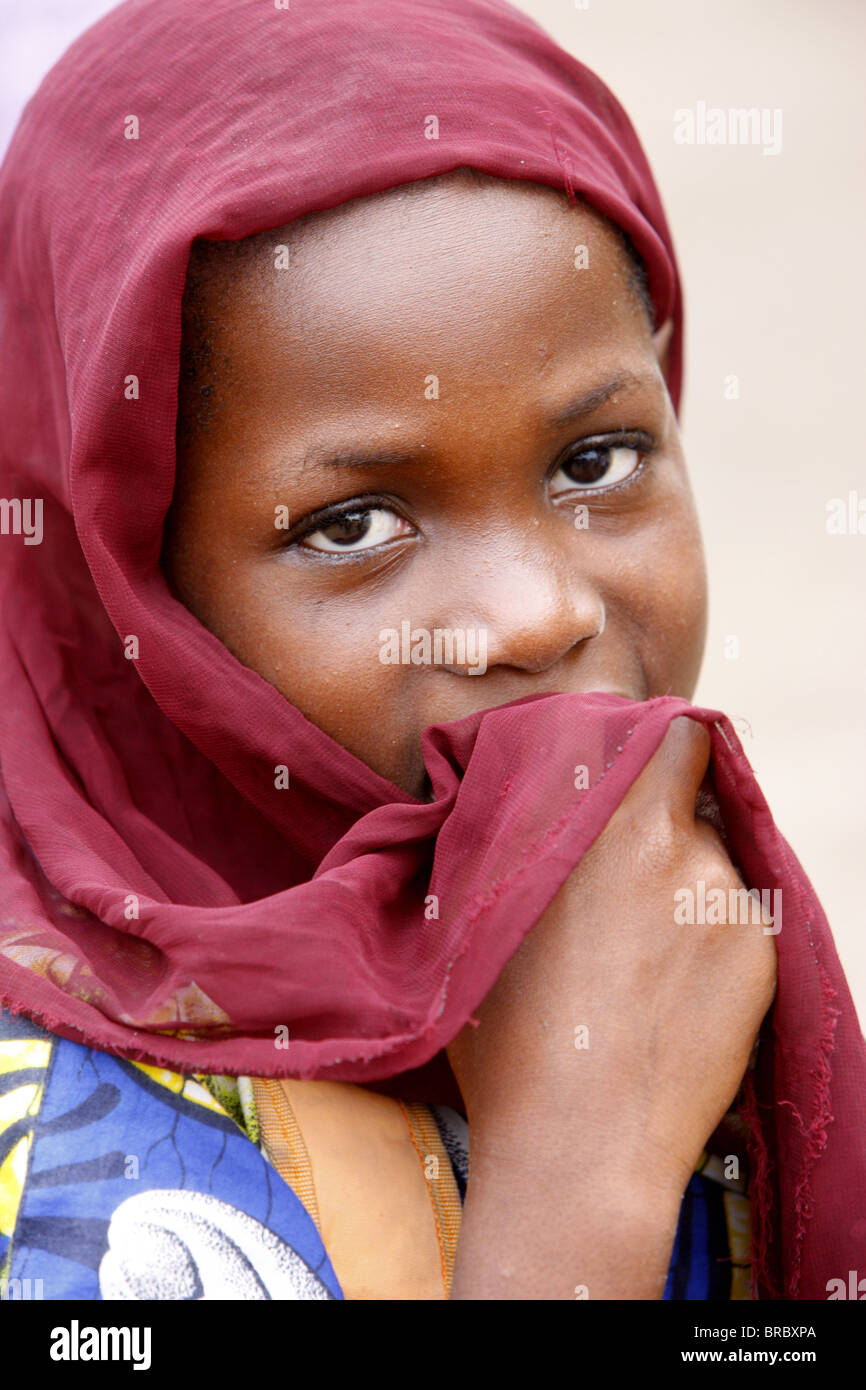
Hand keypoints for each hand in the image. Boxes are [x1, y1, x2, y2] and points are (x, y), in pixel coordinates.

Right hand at [446, 717, 776, 1297]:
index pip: (670, 734)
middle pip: (696, 795)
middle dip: (669, 817)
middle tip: (632, 872)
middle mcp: (673, 844)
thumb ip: (505, 835)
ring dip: (684, 886)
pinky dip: (711, 942)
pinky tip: (669, 996)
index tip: (637, 770)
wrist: (579, 1140)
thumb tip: (507, 790)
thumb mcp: (476, 913)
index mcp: (601, 821)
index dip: (658, 747)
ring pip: (714, 864)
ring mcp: (724, 898)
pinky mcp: (760, 951)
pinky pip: (739, 920)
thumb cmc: (505, 1033)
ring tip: (638, 960)